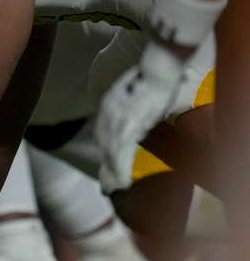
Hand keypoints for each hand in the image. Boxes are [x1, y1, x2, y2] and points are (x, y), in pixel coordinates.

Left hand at [94, 38, 185, 191]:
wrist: (157, 71)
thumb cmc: (153, 81)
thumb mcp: (136, 97)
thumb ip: (132, 111)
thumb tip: (140, 124)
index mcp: (108, 106)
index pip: (103, 135)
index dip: (105, 153)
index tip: (105, 168)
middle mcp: (106, 114)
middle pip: (104, 147)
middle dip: (105, 167)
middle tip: (107, 187)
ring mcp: (115, 121)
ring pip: (110, 154)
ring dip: (112, 173)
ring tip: (114, 189)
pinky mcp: (127, 127)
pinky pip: (121, 153)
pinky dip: (121, 170)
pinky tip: (123, 184)